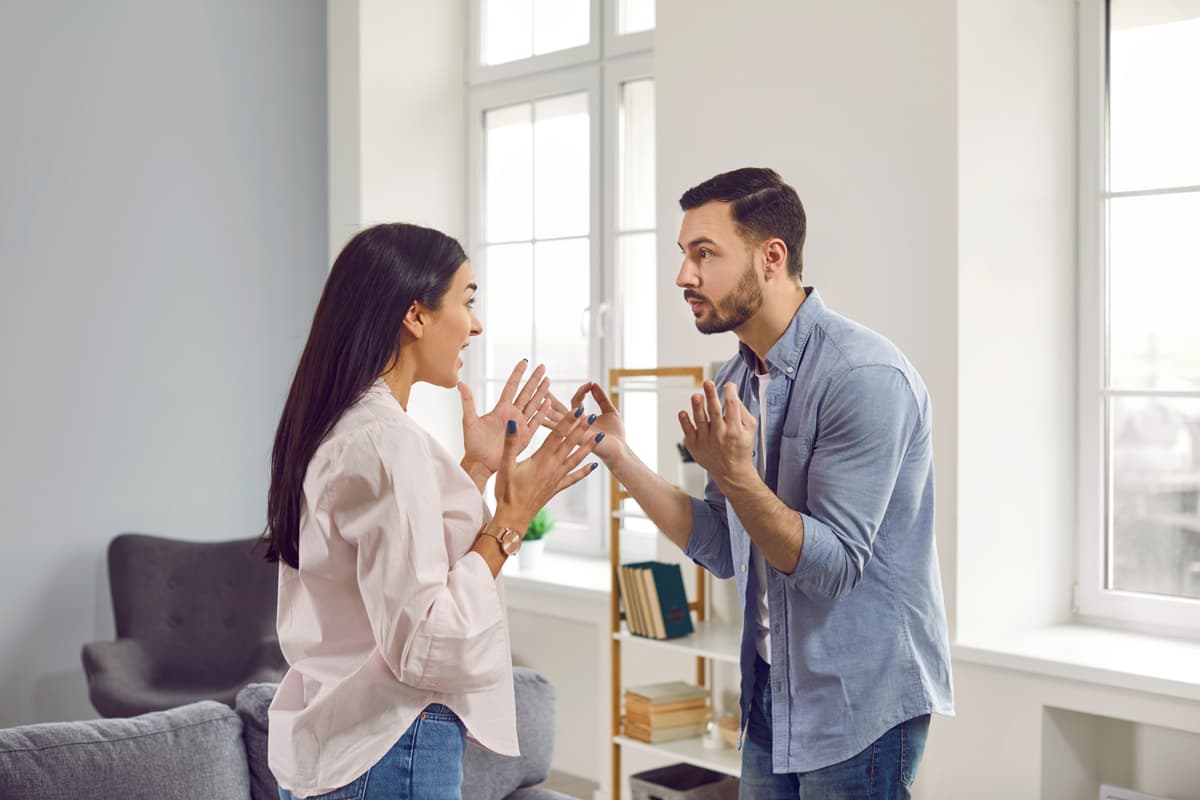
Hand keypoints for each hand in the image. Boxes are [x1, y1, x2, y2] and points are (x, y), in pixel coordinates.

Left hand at [459, 359, 550, 477]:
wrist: (480, 463)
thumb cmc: (473, 444)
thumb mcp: (469, 420)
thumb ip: (468, 401)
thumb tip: (460, 383)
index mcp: (500, 409)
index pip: (511, 387)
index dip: (518, 374)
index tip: (524, 361)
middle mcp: (512, 415)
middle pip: (525, 393)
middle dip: (534, 380)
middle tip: (542, 367)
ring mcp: (519, 425)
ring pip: (532, 405)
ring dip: (541, 393)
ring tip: (548, 380)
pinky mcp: (525, 436)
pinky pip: (536, 422)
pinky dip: (542, 412)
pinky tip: (548, 403)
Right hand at [492, 411, 602, 529]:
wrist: (514, 517)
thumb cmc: (507, 492)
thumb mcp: (505, 465)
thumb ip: (511, 443)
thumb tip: (513, 422)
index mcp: (541, 459)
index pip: (557, 435)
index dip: (568, 420)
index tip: (578, 409)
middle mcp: (553, 467)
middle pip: (570, 444)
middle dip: (581, 429)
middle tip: (592, 415)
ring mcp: (557, 478)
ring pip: (576, 459)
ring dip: (587, 447)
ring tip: (599, 437)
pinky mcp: (556, 488)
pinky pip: (574, 478)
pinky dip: (584, 471)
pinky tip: (593, 466)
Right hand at [544, 382, 624, 464]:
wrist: (620, 452)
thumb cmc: (615, 434)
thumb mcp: (610, 411)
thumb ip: (601, 398)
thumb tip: (594, 383)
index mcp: (581, 419)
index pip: (575, 401)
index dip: (582, 391)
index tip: (591, 383)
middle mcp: (575, 426)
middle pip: (558, 409)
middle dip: (548, 398)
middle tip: (538, 386)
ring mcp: (574, 434)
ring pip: (556, 419)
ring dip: (547, 410)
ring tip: (538, 401)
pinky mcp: (576, 440)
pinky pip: (562, 431)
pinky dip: (553, 424)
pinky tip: (544, 419)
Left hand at [678, 381, 756, 487]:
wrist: (731, 472)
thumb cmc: (740, 448)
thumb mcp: (749, 430)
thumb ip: (742, 411)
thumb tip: (731, 393)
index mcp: (735, 429)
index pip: (733, 406)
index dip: (730, 392)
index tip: (728, 385)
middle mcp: (720, 435)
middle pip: (715, 411)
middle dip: (711, 396)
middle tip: (708, 383)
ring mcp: (706, 441)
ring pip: (700, 420)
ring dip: (697, 406)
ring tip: (696, 396)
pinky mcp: (695, 446)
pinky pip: (688, 431)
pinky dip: (684, 422)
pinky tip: (683, 412)